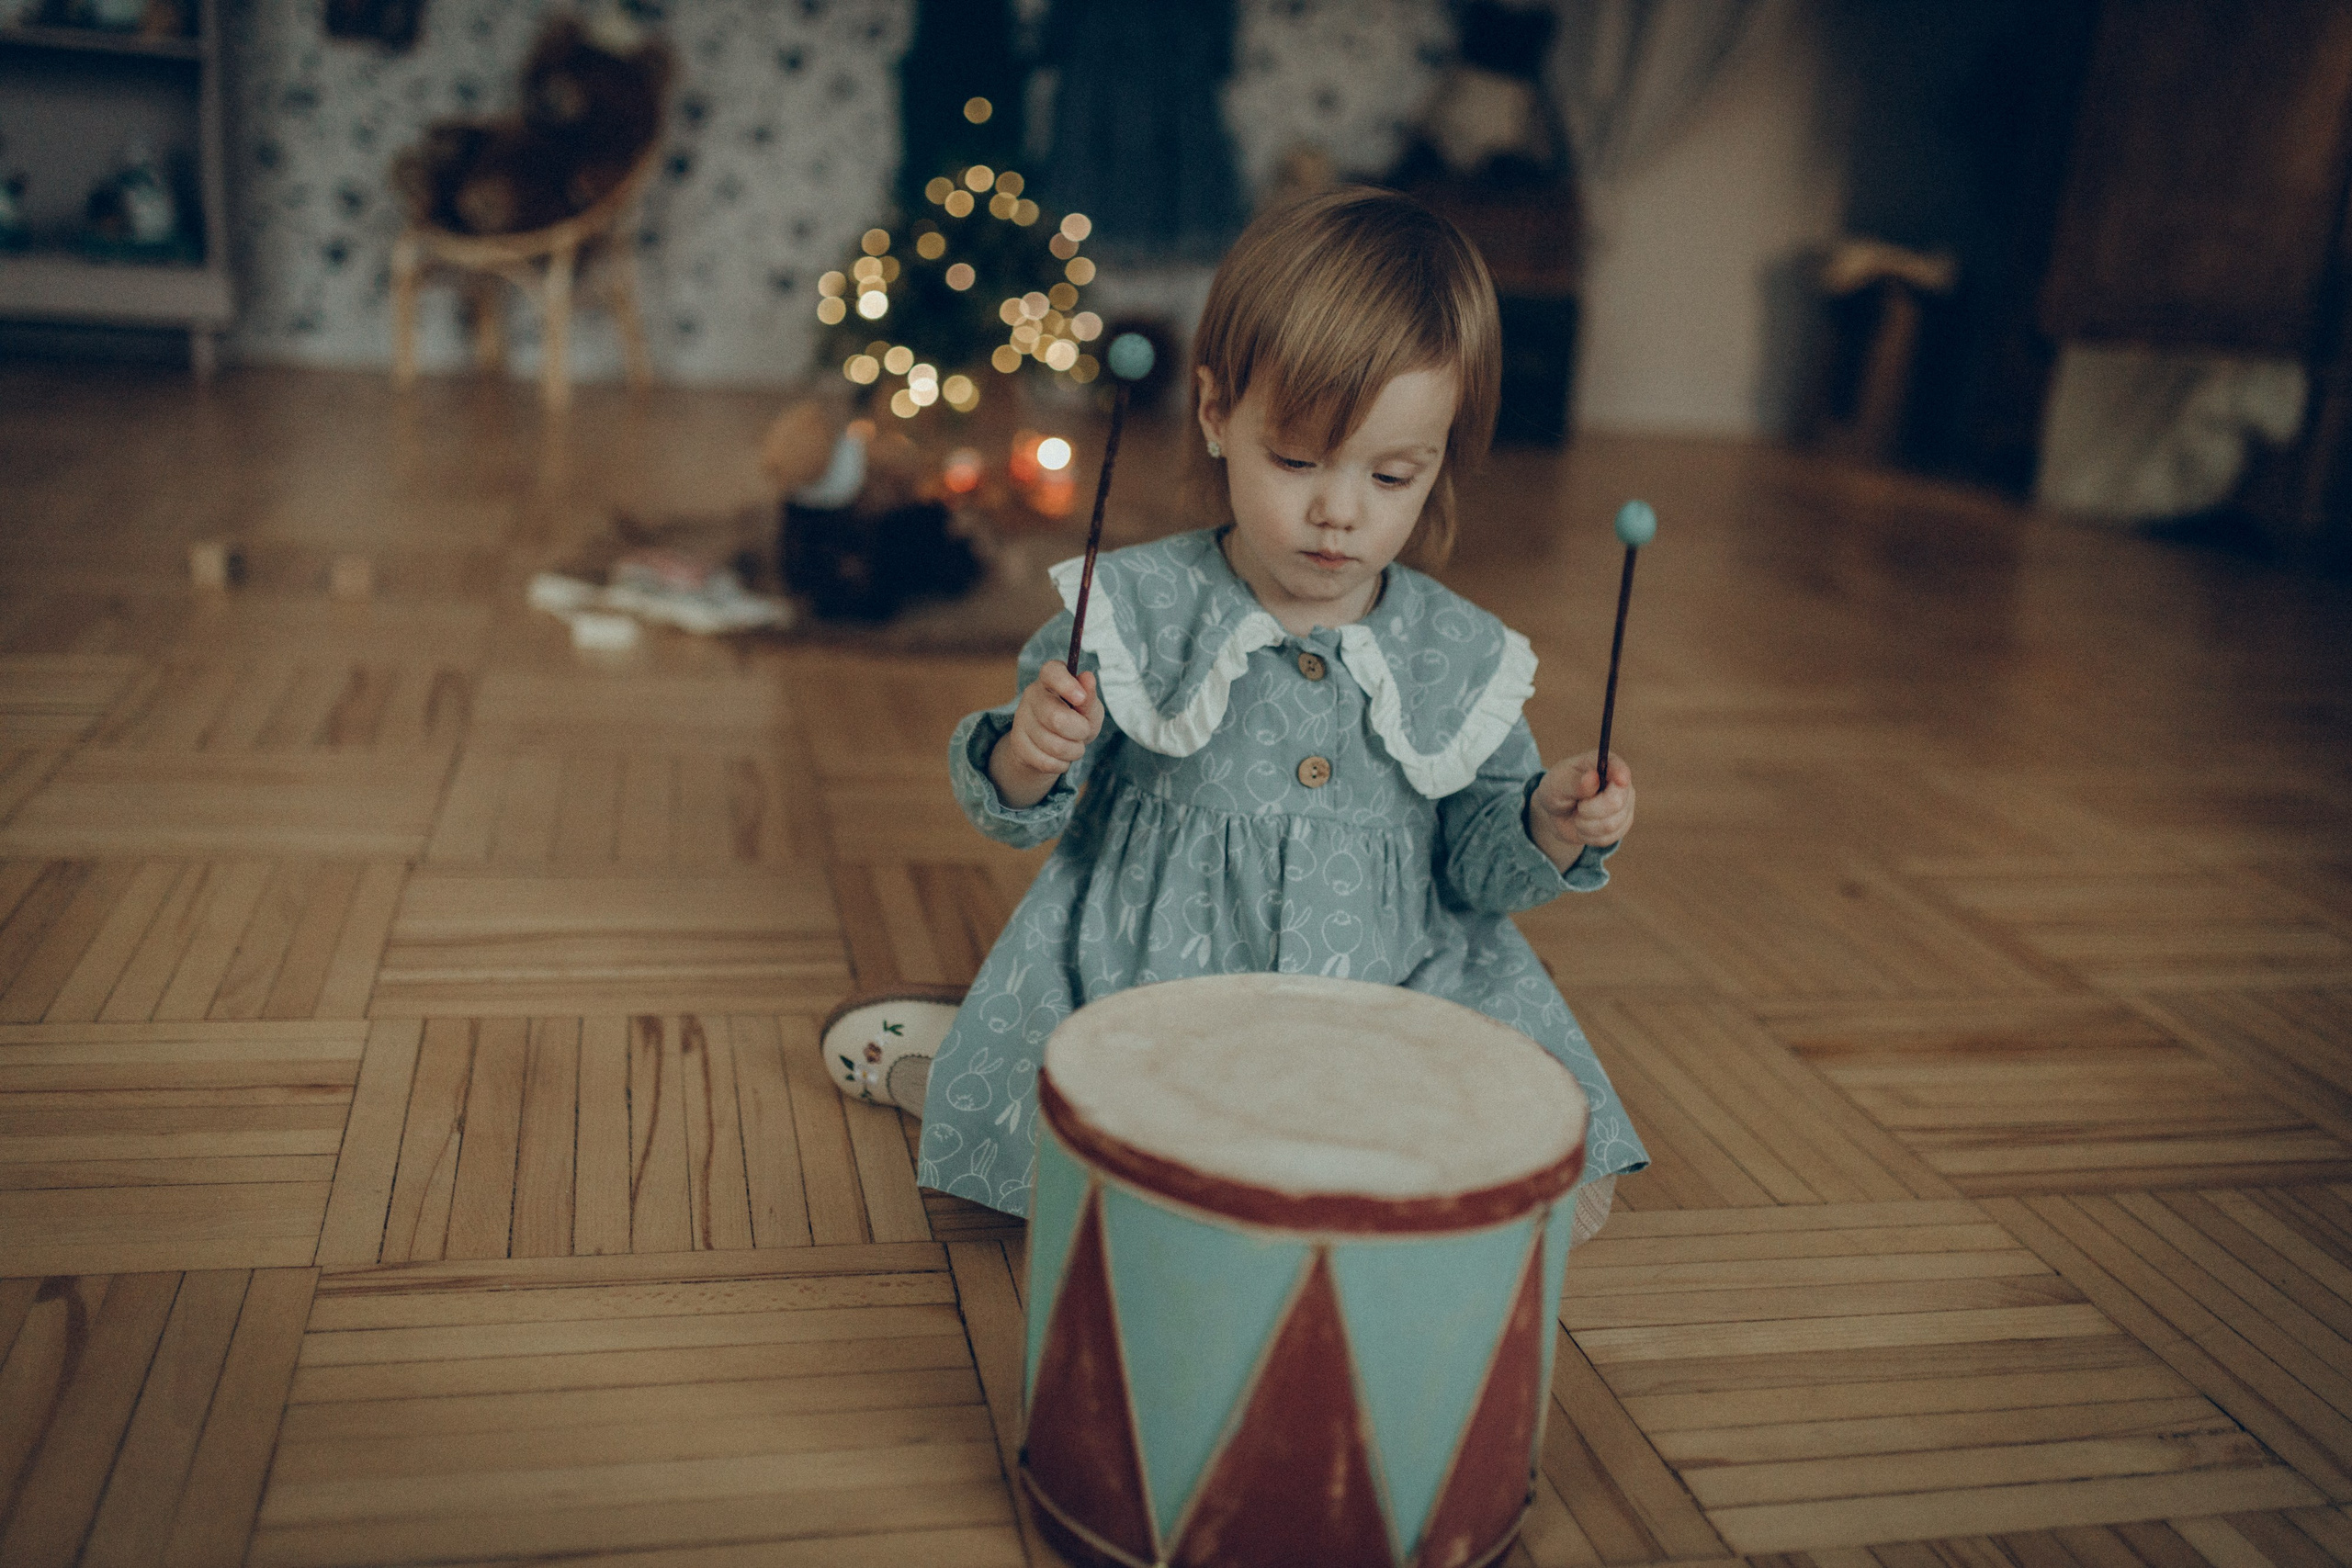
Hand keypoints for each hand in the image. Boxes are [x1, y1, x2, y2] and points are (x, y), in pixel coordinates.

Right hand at [988, 660, 1102, 808]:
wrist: (1051, 746)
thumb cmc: (1075, 720)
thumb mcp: (1089, 709)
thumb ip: (1090, 697)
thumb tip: (1088, 677)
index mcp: (1051, 679)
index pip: (1052, 672)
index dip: (1066, 684)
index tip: (1080, 698)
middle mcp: (1032, 695)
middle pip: (1055, 717)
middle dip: (1079, 731)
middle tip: (1083, 731)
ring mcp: (1021, 719)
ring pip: (1053, 744)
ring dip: (1073, 751)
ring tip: (1073, 746)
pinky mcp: (1017, 743)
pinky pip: (1046, 761)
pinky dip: (1061, 764)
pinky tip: (1060, 756)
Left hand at [1527, 751, 1633, 869]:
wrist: (1557, 813)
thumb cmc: (1557, 791)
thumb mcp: (1556, 784)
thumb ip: (1573, 782)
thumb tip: (1592, 778)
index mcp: (1604, 764)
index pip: (1618, 768)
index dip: (1621, 774)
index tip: (1620, 780)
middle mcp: (1620, 783)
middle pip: (1616, 802)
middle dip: (1590, 810)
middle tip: (1578, 807)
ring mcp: (1625, 804)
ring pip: (1612, 824)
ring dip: (1586, 826)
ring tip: (1578, 817)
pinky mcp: (1623, 824)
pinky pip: (1609, 838)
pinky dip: (1590, 836)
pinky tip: (1584, 827)